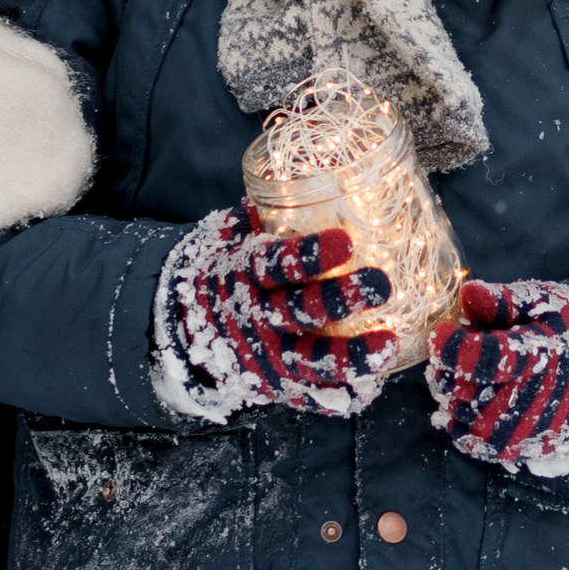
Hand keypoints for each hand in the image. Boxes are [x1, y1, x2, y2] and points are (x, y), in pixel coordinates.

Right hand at [153, 206, 396, 423]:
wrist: (181, 326)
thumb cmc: (222, 268)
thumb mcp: (229, 235)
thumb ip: (260, 213)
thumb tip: (295, 174)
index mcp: (244, 272)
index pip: (276, 263)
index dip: (308, 255)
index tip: (345, 243)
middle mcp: (255, 315)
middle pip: (301, 310)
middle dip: (342, 299)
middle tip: (380, 285)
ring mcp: (266, 355)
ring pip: (310, 359)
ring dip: (350, 355)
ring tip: (387, 346)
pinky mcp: (275, 385)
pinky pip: (309, 394)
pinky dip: (339, 394)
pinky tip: (370, 386)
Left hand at [428, 276, 568, 476]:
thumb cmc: (566, 329)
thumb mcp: (543, 302)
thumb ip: (504, 300)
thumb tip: (468, 294)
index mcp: (541, 355)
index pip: (486, 358)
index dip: (453, 346)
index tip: (440, 332)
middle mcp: (535, 398)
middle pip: (466, 390)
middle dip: (446, 367)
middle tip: (450, 348)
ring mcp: (528, 429)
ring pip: (464, 416)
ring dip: (449, 392)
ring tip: (458, 370)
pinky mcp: (523, 449)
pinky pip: (473, 443)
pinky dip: (459, 420)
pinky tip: (465, 397)